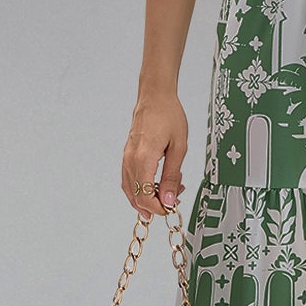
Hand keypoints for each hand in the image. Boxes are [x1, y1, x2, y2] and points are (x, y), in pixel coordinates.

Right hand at [123, 91, 187, 217]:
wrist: (155, 97)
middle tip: (174, 197)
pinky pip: (129, 180)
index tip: (171, 207)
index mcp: (143, 158)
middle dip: (156, 203)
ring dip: (148, 197)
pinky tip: (155, 186)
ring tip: (168, 191)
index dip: (158, 208)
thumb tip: (169, 199)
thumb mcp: (179, 147)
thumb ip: (172, 176)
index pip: (145, 196)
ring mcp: (126, 157)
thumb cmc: (168, 115)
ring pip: (130, 190)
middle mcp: (130, 159)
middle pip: (137, 196)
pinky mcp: (127, 155)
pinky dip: (140, 188)